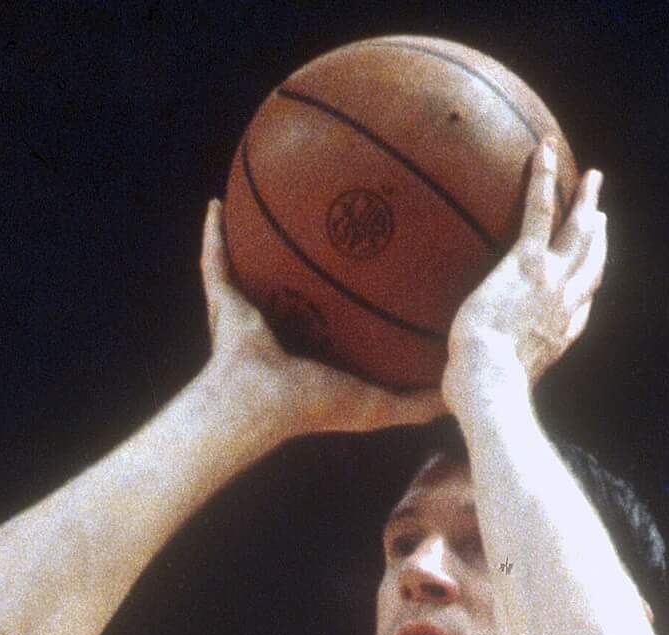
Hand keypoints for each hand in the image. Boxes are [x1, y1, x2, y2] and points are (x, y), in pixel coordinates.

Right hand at [196, 201, 446, 440]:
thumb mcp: (378, 406)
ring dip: (263, 233)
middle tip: (339, 208)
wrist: (259, 405)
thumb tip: (457, 393)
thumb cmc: (315, 406)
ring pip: (257, 261)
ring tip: (277, 194)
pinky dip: (211, 233)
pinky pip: (214, 259)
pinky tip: (216, 202)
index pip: (340, 306)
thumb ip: (417, 402)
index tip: (382, 250)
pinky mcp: (222, 299)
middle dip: (316, 247)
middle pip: (301, 276)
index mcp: (317, 343)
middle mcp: (282, 323)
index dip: (358, 281)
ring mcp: (250, 310)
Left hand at [445, 145, 607, 398]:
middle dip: (600, 238)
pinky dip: (545, 178)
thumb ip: (470, 385)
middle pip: (592, 265)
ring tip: (593, 177)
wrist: (487, 382)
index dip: (590, 284)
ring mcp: (552, 281)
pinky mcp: (529, 262)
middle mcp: (566, 306)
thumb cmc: (478, 395)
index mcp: (559, 336)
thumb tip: (443, 397)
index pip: (582, 306)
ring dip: (587, 201)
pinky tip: (545, 150)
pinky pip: (541, 210)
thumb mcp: (479, 391)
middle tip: (602, 214)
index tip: (592, 270)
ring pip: (579, 233)